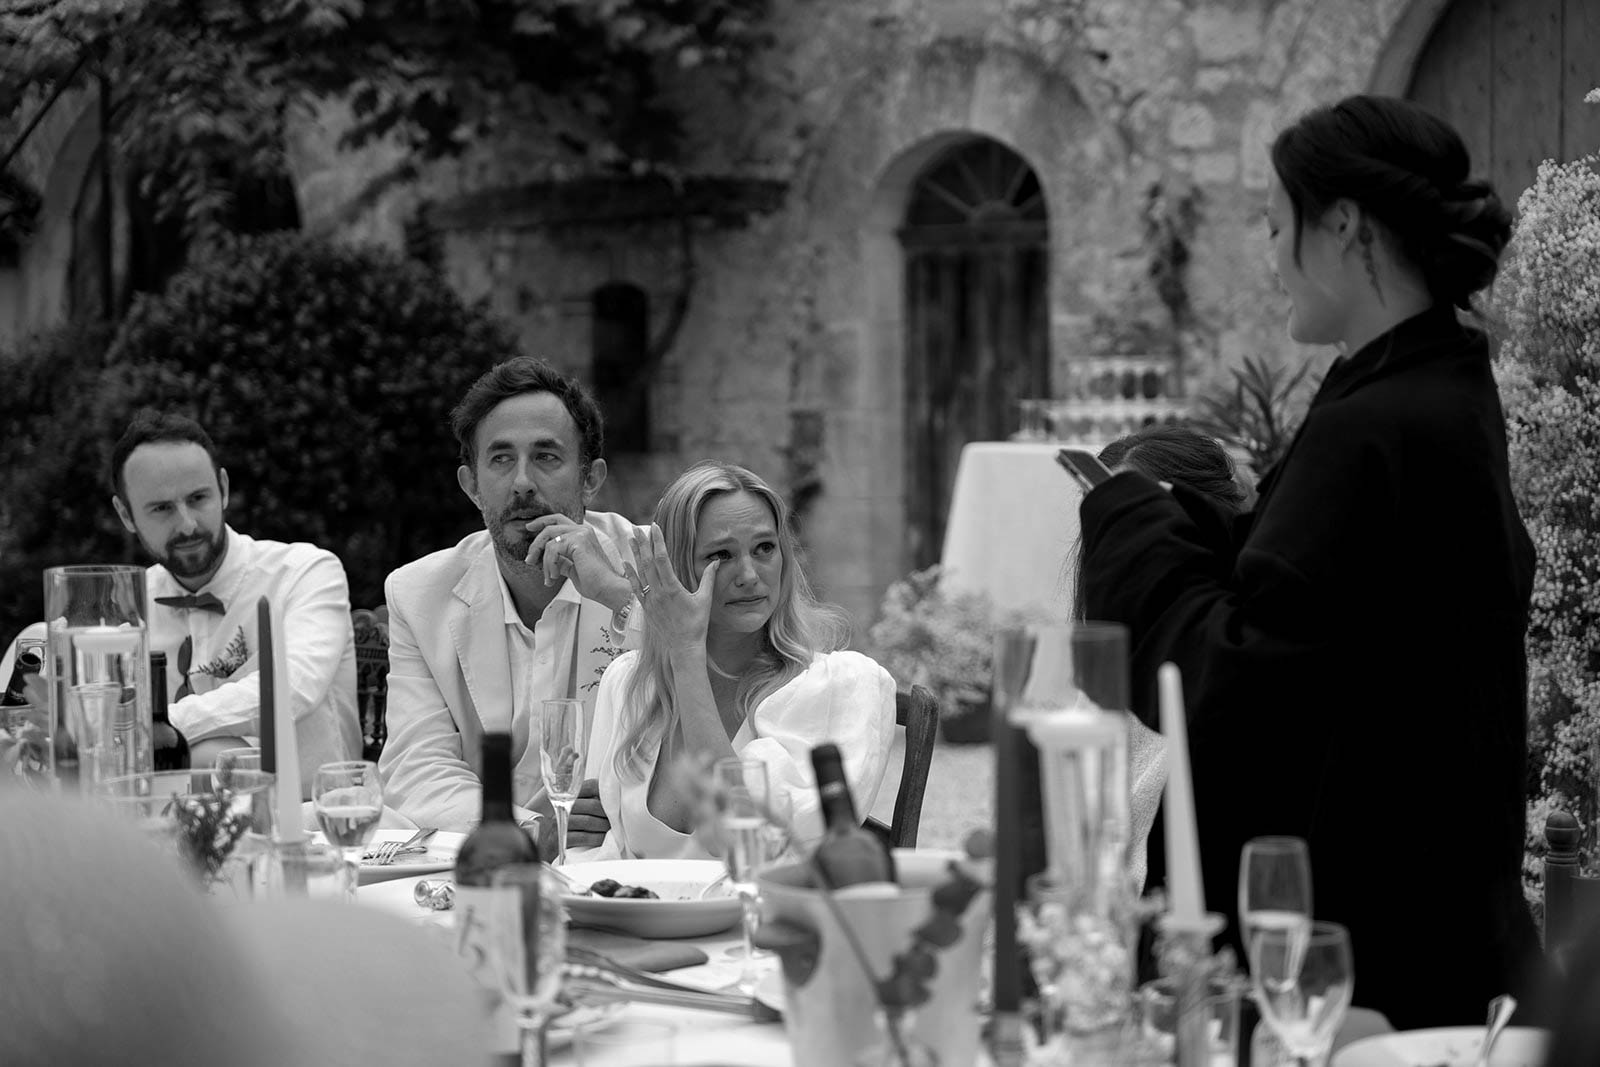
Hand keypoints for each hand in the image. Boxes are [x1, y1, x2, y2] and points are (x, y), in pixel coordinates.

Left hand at [524, 515, 628, 605]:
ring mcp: (581, 533)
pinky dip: (549, 565)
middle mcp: (582, 530)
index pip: (558, 521)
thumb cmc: (595, 582)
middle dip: (536, 542)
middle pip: (550, 526)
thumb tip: (547, 560)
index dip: (542, 522)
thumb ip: (561, 560)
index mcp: (582, 534)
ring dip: (543, 561)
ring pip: (549, 539)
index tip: (529, 528)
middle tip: (529, 559)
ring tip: (548, 578)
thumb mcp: (572, 569)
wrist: (608, 589)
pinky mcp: (578, 541)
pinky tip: (554, 577)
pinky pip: (553, 549)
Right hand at [539, 778, 609, 853]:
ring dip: (604, 827)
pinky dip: (596, 839)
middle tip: (615, 820)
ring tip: (611, 830)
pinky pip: (583, 837)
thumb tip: (612, 797)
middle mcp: (561, 806)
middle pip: (592, 805)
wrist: (544, 846)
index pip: (590, 785)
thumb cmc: (563, 826)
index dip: (605, 792)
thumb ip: (587, 799)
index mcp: (568, 794)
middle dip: (607, 814)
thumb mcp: (572, 808)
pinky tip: (602, 840)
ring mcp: (559, 822)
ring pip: (588, 821)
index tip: (615, 802)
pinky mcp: (559, 838)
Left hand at [626, 523, 719, 653]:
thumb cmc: (696, 624)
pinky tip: (625, 564)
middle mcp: (658, 592)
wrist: (683, 647)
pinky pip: (635, 588)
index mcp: (673, 588)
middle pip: (648, 562)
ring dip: (634, 555)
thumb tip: (717, 562)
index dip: (658, 542)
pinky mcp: (646, 607)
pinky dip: (630, 574)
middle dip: (643, 544)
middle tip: (637, 528)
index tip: (655, 527)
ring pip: (640, 573)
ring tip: (630, 539)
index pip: (663, 559)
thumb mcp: (705, 600)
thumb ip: (709, 579)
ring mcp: (650, 600)